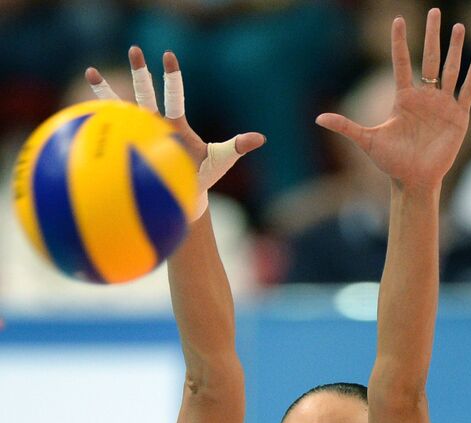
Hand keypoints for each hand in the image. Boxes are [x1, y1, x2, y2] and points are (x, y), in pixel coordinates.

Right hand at [87, 47, 263, 213]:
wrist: (184, 195)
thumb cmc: (202, 176)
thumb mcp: (221, 160)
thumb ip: (237, 146)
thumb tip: (261, 138)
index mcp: (175, 124)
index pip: (174, 96)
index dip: (171, 78)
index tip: (168, 55)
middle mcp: (155, 124)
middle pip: (146, 94)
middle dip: (140, 73)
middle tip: (134, 49)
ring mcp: (139, 135)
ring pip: (121, 111)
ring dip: (106, 93)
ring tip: (90, 72)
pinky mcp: (129, 148)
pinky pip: (110, 137)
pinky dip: (97, 127)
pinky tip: (80, 117)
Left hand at [316, 9, 470, 189]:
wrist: (415, 180)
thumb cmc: (391, 162)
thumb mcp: (367, 140)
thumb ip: (346, 126)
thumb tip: (318, 119)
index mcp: (404, 98)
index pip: (402, 62)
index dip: (400, 41)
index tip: (399, 18)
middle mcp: (425, 97)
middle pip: (430, 58)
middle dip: (433, 34)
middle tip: (436, 11)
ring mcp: (443, 106)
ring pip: (450, 70)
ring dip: (455, 49)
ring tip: (459, 27)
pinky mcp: (458, 118)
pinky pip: (466, 93)